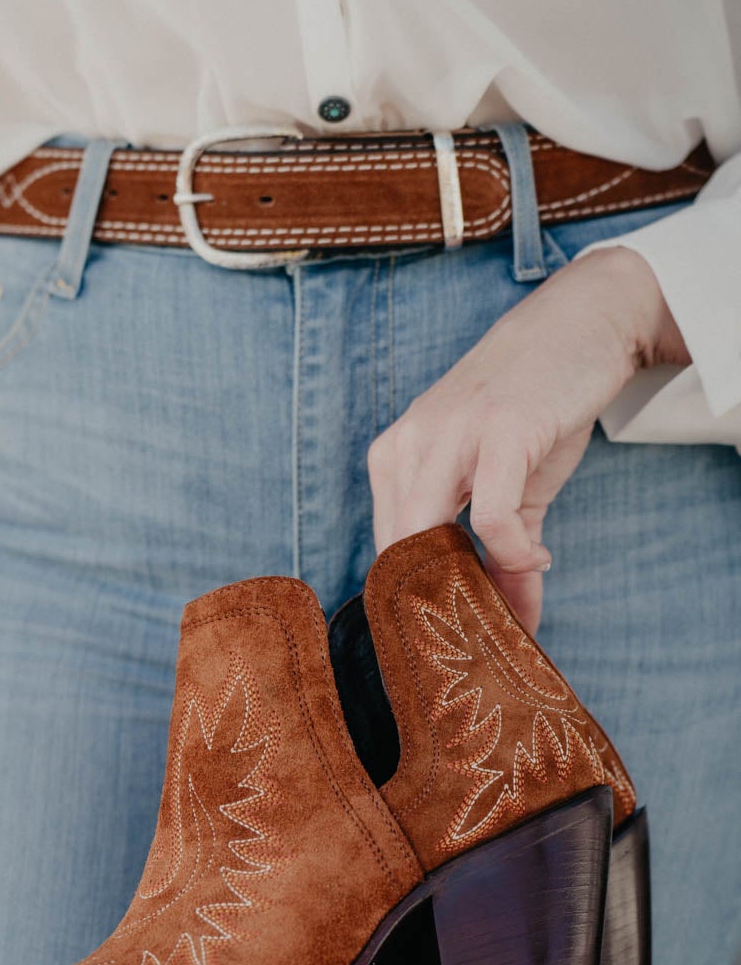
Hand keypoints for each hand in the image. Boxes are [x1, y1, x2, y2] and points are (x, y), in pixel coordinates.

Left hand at [367, 245, 688, 630]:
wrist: (579, 323)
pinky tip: (538, 562)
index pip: (386, 548)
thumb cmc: (536, 406)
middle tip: (474, 641)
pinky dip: (515, 552)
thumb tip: (517, 619)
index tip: (451, 634)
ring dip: (469, 587)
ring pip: (429, 536)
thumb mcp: (513, 482)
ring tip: (505, 613)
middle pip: (398, 551)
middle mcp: (410, 445)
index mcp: (396, 457)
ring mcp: (450, 435)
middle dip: (433, 606)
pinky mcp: (498, 431)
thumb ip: (506, 551)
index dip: (415, 600)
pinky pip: (491, 515)